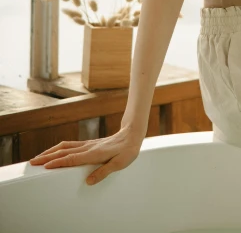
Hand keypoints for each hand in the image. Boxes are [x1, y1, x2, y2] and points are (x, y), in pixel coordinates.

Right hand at [28, 126, 143, 185]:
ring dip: (51, 151)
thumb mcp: (119, 164)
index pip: (72, 159)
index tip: (45, 167)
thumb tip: (88, 182)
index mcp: (94, 153)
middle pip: (63, 151)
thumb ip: (103, 172)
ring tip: (39, 157)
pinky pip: (70, 145)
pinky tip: (54, 152)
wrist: (131, 135)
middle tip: (33, 162)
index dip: (58, 163)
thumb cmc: (126, 151)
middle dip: (47, 156)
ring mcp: (87, 145)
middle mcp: (88, 148)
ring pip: (65, 147)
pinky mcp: (88, 144)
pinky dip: (59, 149)